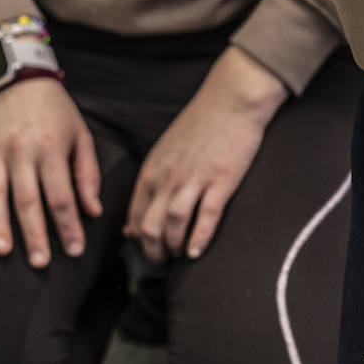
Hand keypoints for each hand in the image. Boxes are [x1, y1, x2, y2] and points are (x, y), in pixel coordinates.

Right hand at [0, 75, 101, 268]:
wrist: (16, 73)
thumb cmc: (53, 108)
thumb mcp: (80, 135)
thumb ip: (86, 174)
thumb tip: (92, 211)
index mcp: (51, 150)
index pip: (61, 197)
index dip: (69, 226)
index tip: (74, 250)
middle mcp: (21, 153)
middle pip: (29, 201)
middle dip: (35, 234)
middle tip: (40, 262)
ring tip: (3, 250)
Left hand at [125, 47, 286, 260]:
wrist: (230, 101)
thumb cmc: (198, 127)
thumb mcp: (164, 153)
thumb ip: (151, 183)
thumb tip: (134, 219)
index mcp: (151, 171)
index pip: (135, 214)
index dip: (137, 238)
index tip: (145, 249)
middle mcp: (167, 177)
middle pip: (149, 224)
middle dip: (151, 249)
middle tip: (160, 261)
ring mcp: (194, 179)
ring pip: (173, 223)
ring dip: (173, 247)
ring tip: (178, 257)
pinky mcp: (221, 181)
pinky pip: (206, 216)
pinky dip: (199, 238)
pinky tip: (196, 252)